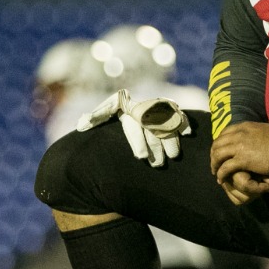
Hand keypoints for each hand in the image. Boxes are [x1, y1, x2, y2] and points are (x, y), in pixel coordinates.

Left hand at [77, 90, 192, 167]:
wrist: (129, 103)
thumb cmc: (115, 111)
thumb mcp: (103, 114)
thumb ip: (95, 118)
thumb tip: (81, 125)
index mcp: (125, 107)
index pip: (132, 124)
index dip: (137, 141)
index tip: (141, 157)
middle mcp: (142, 106)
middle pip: (151, 127)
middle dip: (156, 146)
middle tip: (157, 164)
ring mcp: (157, 107)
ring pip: (166, 123)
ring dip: (171, 140)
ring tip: (173, 156)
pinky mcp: (169, 108)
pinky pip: (178, 113)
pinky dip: (183, 122)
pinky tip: (187, 134)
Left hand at [210, 122, 268, 203]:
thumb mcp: (264, 130)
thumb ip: (255, 133)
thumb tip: (254, 137)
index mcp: (243, 126)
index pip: (224, 133)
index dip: (220, 143)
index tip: (221, 151)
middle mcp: (238, 135)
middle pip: (217, 144)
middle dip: (214, 154)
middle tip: (215, 164)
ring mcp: (239, 147)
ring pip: (218, 155)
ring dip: (214, 165)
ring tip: (216, 173)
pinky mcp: (242, 160)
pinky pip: (225, 168)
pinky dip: (221, 174)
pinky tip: (221, 179)